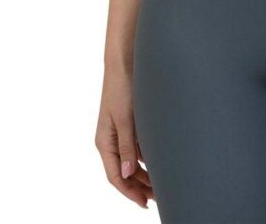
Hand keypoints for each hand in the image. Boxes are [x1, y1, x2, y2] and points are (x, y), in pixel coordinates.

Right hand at [95, 71, 155, 208]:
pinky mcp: (129, 123)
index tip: (144, 203)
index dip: (129, 192)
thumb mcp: (125, 118)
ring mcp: (120, 132)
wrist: (124, 62)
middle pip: (124, 172)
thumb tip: (128, 174)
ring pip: (131, 161)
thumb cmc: (122, 87)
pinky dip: (146, 158)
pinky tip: (159, 163)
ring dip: (143, 174)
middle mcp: (111, 140)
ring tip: (161, 185)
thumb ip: (127, 146)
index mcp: (105, 142)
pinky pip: (136, 148)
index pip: (115, 176)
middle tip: (158, 197)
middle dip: (139, 186)